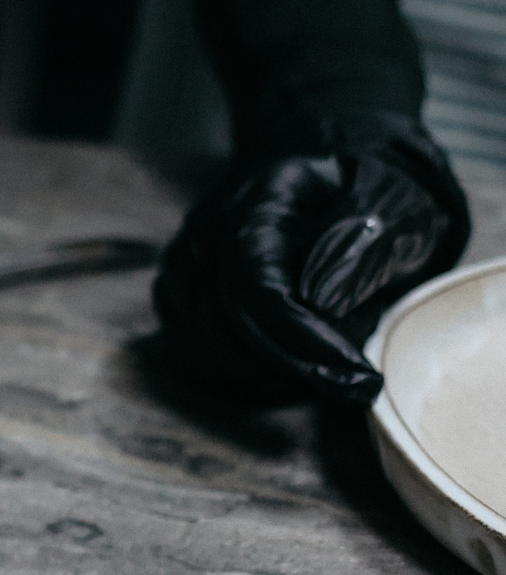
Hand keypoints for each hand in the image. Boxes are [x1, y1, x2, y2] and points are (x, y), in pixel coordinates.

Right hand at [153, 115, 468, 405]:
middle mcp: (206, 230)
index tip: (358, 372)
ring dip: (273, 371)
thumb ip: (363, 246)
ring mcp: (185, 264)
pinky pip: (198, 356)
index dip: (301, 334)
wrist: (339, 188)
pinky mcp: (180, 297)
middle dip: (296, 366)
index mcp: (259, 196)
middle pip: (226, 320)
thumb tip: (320, 303)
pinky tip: (295, 368)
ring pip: (210, 347)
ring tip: (333, 361)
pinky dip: (247, 375)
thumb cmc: (371, 197)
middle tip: (360, 385)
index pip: (255, 278)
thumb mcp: (394, 205)